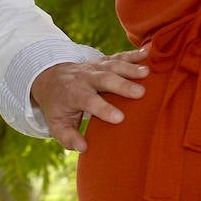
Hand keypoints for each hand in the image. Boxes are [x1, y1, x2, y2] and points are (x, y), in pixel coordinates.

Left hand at [31, 49, 147, 150]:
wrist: (52, 78)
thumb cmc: (58, 106)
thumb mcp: (56, 124)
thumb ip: (68, 137)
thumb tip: (83, 148)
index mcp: (74, 94)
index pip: (88, 101)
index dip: (103, 109)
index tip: (119, 118)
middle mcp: (85, 78)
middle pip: (104, 79)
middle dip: (122, 85)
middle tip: (141, 93)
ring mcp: (95, 67)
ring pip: (113, 65)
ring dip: (131, 68)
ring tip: (148, 73)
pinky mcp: (104, 61)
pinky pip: (119, 56)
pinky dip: (134, 54)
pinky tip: (149, 52)